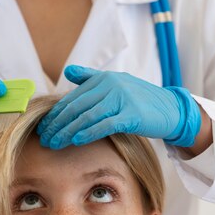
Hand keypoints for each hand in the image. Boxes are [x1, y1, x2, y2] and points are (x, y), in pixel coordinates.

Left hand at [37, 65, 200, 149]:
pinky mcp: (132, 115)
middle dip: (58, 124)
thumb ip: (91, 78)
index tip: (44, 127)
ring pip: (88, 116)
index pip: (73, 97)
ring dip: (68, 131)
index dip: (56, 114)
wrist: (171, 109)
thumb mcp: (116, 84)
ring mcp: (122, 99)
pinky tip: (76, 140)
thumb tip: (68, 71)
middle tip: (45, 139)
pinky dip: (88, 133)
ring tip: (55, 143)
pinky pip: (105, 125)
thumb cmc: (140, 100)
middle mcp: (111, 85)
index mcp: (104, 78)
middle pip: (77, 107)